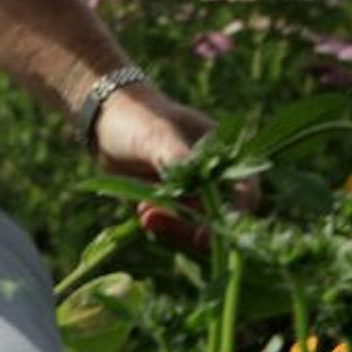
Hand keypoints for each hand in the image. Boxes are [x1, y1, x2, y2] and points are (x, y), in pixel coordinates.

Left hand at [90, 82, 258, 250]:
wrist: (106, 121)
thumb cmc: (138, 118)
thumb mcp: (157, 134)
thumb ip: (178, 157)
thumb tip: (199, 183)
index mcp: (223, 154)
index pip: (245, 192)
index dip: (233, 216)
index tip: (204, 233)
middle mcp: (214, 178)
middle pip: (220, 219)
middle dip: (191, 228)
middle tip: (157, 222)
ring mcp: (192, 194)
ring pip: (195, 227)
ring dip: (172, 228)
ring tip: (143, 213)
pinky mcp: (170, 206)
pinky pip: (174, 227)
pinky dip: (159, 226)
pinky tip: (141, 211)